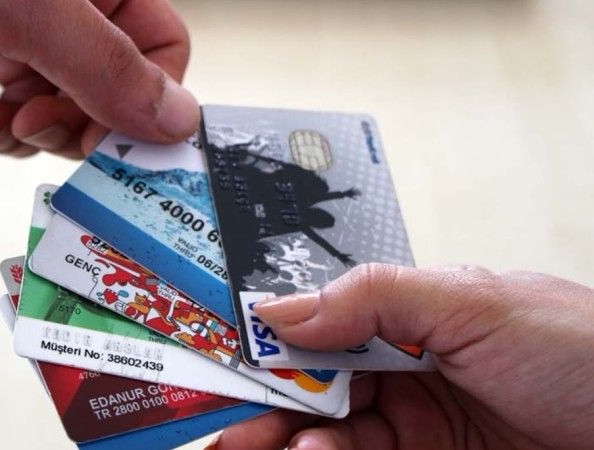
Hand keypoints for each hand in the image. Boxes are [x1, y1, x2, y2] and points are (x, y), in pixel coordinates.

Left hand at [0, 0, 197, 157]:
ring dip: (13, 128)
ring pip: (42, 101)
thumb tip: (179, 120)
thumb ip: (108, 67)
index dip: (135, 106)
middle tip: (25, 123)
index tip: (99, 142)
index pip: (156, 52)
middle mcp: (55, 4)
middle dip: (63, 122)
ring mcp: (1, 22)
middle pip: (98, 88)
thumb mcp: (27, 13)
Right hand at [210, 264, 593, 449]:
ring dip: (284, 438)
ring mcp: (413, 423)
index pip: (317, 324)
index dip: (265, 342)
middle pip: (309, 384)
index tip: (217, 359)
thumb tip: (279, 307)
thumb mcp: (475, 302)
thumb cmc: (584, 347)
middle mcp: (403, 367)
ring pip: (324, 431)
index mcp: (408, 314)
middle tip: (213, 424)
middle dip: (258, 402)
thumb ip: (373, 298)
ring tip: (249, 445)